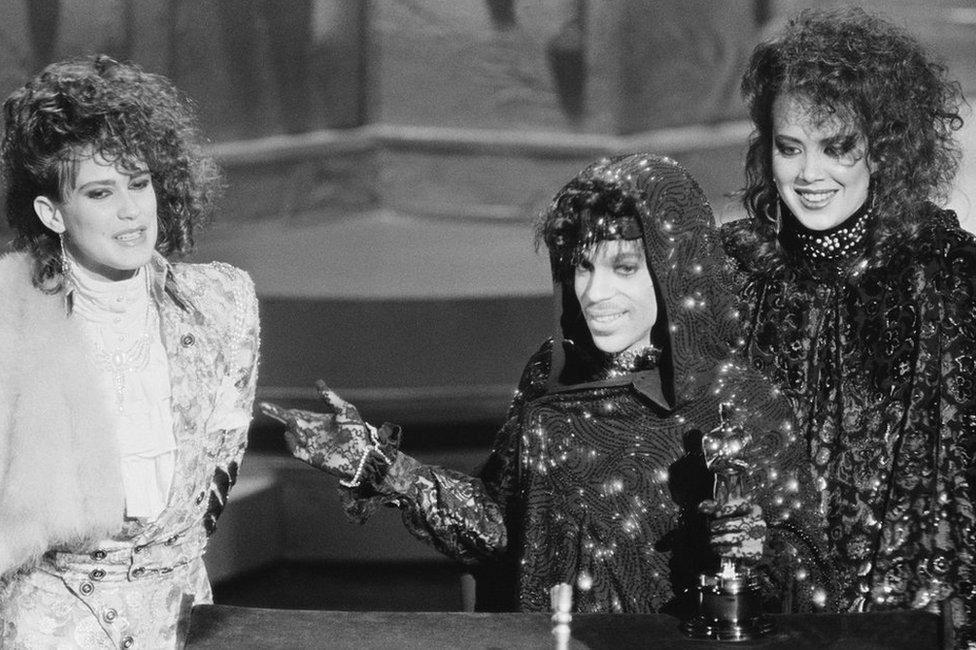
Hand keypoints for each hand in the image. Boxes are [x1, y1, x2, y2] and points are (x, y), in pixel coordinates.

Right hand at [259, 380, 391, 484]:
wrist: (363, 456)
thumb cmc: (357, 433)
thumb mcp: (345, 411)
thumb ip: (331, 398)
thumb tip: (317, 382)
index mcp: (318, 422)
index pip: (296, 414)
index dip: (282, 410)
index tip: (268, 405)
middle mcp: (311, 433)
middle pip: (289, 422)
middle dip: (277, 414)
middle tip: (263, 406)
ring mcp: (311, 446)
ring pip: (293, 433)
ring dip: (292, 425)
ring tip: (293, 418)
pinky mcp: (312, 458)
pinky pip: (296, 450)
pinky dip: (291, 442)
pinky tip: (290, 433)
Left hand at [700, 497, 765, 562]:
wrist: (761, 547)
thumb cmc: (744, 528)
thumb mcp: (734, 514)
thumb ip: (717, 507)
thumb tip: (702, 506)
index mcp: (754, 510)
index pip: (740, 504)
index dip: (725, 509)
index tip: (715, 514)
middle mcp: (758, 523)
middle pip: (729, 523)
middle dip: (715, 526)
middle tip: (711, 528)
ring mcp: (757, 538)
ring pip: (728, 538)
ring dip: (715, 539)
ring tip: (712, 540)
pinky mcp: (755, 552)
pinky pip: (732, 551)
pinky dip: (721, 550)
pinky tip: (718, 548)